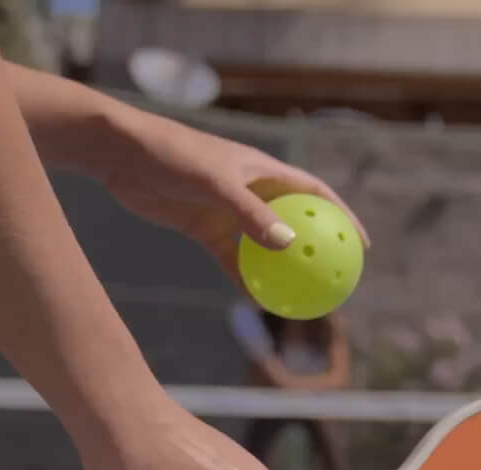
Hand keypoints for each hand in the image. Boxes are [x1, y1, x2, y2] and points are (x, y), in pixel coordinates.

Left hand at [88, 108, 369, 282]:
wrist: (120, 154)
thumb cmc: (171, 155)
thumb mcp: (214, 182)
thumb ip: (250, 213)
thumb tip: (288, 245)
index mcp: (264, 170)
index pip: (316, 195)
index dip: (343, 218)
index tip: (361, 246)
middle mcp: (251, 191)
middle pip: (295, 224)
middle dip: (317, 251)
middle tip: (336, 282)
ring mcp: (227, 212)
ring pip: (264, 247)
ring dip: (281, 271)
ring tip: (302, 300)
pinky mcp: (203, 228)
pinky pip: (231, 261)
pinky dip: (244, 280)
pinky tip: (256, 303)